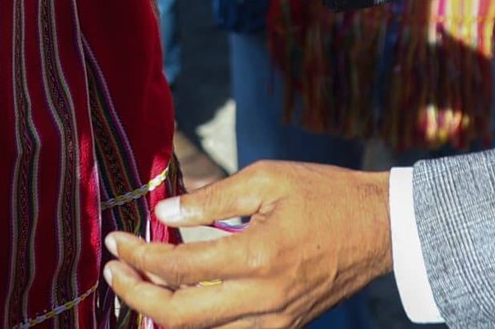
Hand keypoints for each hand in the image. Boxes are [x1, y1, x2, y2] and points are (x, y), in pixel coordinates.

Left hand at [103, 162, 391, 328]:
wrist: (380, 230)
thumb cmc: (325, 194)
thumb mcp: (268, 179)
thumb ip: (212, 198)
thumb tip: (164, 212)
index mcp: (257, 256)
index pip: (178, 267)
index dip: (138, 255)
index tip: (115, 240)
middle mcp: (262, 299)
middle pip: (178, 318)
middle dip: (136, 296)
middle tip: (113, 270)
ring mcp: (274, 321)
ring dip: (161, 314)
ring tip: (139, 282)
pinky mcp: (284, 328)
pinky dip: (198, 320)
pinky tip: (181, 296)